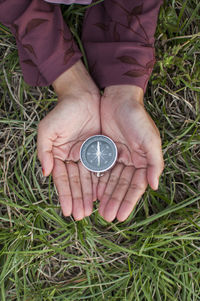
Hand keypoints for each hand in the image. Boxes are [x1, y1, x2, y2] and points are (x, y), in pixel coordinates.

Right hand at [37, 60, 99, 219]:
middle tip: (81, 216)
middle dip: (78, 199)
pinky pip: (101, 168)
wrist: (82, 95)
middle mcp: (73, 158)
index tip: (67, 211)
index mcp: (59, 156)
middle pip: (76, 183)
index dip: (64, 195)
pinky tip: (102, 194)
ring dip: (89, 195)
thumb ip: (44, 152)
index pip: (62, 180)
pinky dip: (101, 181)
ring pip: (89, 179)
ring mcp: (87, 155)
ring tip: (92, 211)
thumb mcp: (47, 130)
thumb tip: (45, 173)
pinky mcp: (101, 150)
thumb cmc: (62, 111)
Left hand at [97, 85, 163, 221]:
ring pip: (110, 181)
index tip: (121, 216)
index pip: (136, 186)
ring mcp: (116, 157)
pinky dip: (96, 182)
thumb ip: (154, 163)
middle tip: (106, 217)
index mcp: (143, 161)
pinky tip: (92, 193)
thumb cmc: (137, 118)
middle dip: (114, 201)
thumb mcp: (150, 140)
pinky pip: (99, 170)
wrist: (119, 98)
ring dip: (105, 195)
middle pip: (121, 186)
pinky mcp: (103, 151)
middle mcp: (130, 162)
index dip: (129, 201)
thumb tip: (154, 186)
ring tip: (97, 210)